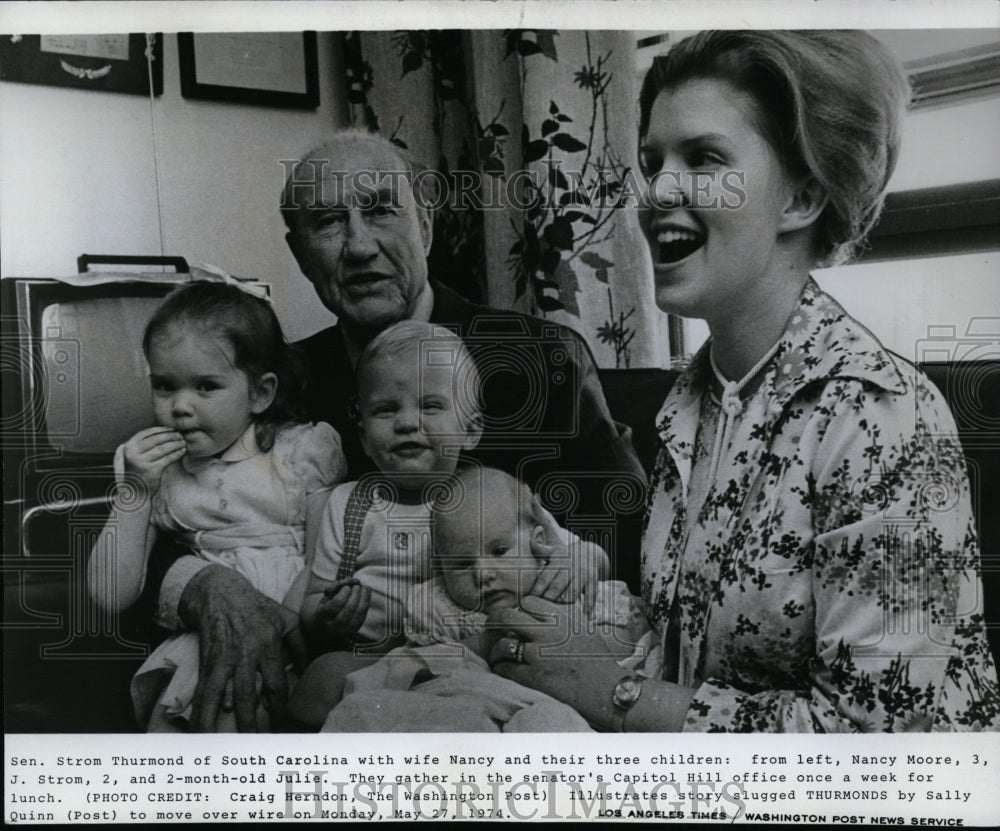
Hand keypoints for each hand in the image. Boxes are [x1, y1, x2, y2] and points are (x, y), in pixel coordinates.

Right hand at [122, 426, 184, 491]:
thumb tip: (165, 432)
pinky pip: (168, 459)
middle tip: (180, 436)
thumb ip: (144, 445)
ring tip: (183, 443)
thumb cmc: (138, 471)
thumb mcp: (135, 456)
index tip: (172, 429)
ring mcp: (143, 462)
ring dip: (176, 444)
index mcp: (129, 447)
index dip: (160, 429)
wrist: (135, 491)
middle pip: (156, 440)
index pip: (146, 433)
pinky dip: (177, 454)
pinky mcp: (152, 470)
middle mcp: (134, 453)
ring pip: (163, 448)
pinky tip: (183, 451)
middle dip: (170, 436)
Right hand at [180, 566, 305, 731]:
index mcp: (269, 646)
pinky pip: (204, 692)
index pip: (277, 684)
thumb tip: (309, 670)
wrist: (221, 592)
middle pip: (250, 695)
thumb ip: (302, 646)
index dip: (279, 708)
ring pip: (224, 696)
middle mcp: (247, 654)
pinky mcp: (208, 661)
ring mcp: (225, 658)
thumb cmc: (258, 607)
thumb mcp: (288, 620)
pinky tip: (199, 731)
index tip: (282, 725)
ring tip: (225, 747)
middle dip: (253, 723)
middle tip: (257, 745)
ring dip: (223, 723)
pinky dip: (201, 713)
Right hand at [316, 578, 371, 642]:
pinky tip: (367, 591)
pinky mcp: (354, 630)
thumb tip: (349, 580)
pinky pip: (363, 615)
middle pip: (348, 609)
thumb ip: (335, 586)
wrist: (327, 627)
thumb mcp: (327, 596)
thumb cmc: (328, 606)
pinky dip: (367, 602)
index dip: (343, 594)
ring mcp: (345, 630)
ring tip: (364, 587)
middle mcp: (333, 626)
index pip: (335, 605)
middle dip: (355, 595)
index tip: (347, 587)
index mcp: (322, 616)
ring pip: (358, 613)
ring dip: (363, 598)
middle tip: (357, 585)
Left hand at [486, 595, 626, 726]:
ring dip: (496, 649)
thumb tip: (542, 613)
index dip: (518, 608)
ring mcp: (539, 655)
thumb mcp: (585, 629)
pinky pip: (506, 668)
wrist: (609, 690)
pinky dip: (501, 667)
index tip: (515, 615)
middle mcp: (548, 633)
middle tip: (490, 624)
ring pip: (503, 644)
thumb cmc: (600, 660)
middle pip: (508, 616)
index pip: (528, 602)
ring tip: (496, 653)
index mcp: (562, 618)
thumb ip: (564, 618)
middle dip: (495, 619)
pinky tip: (502, 668)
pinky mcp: (534, 677)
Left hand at [529, 498, 607, 610]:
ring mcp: (583, 575)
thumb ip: (541, 522)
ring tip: (553, 617)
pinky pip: (589, 597)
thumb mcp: (553, 537)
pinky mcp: (592, 583)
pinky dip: (586, 608)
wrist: (591, 553)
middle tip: (538, 613)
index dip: (537, 590)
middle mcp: (571, 566)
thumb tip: (533, 497)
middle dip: (548, 601)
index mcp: (560, 556)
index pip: (545, 576)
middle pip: (556, 588)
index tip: (530, 600)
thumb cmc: (564, 549)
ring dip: (563, 607)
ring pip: (570, 595)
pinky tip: (581, 618)